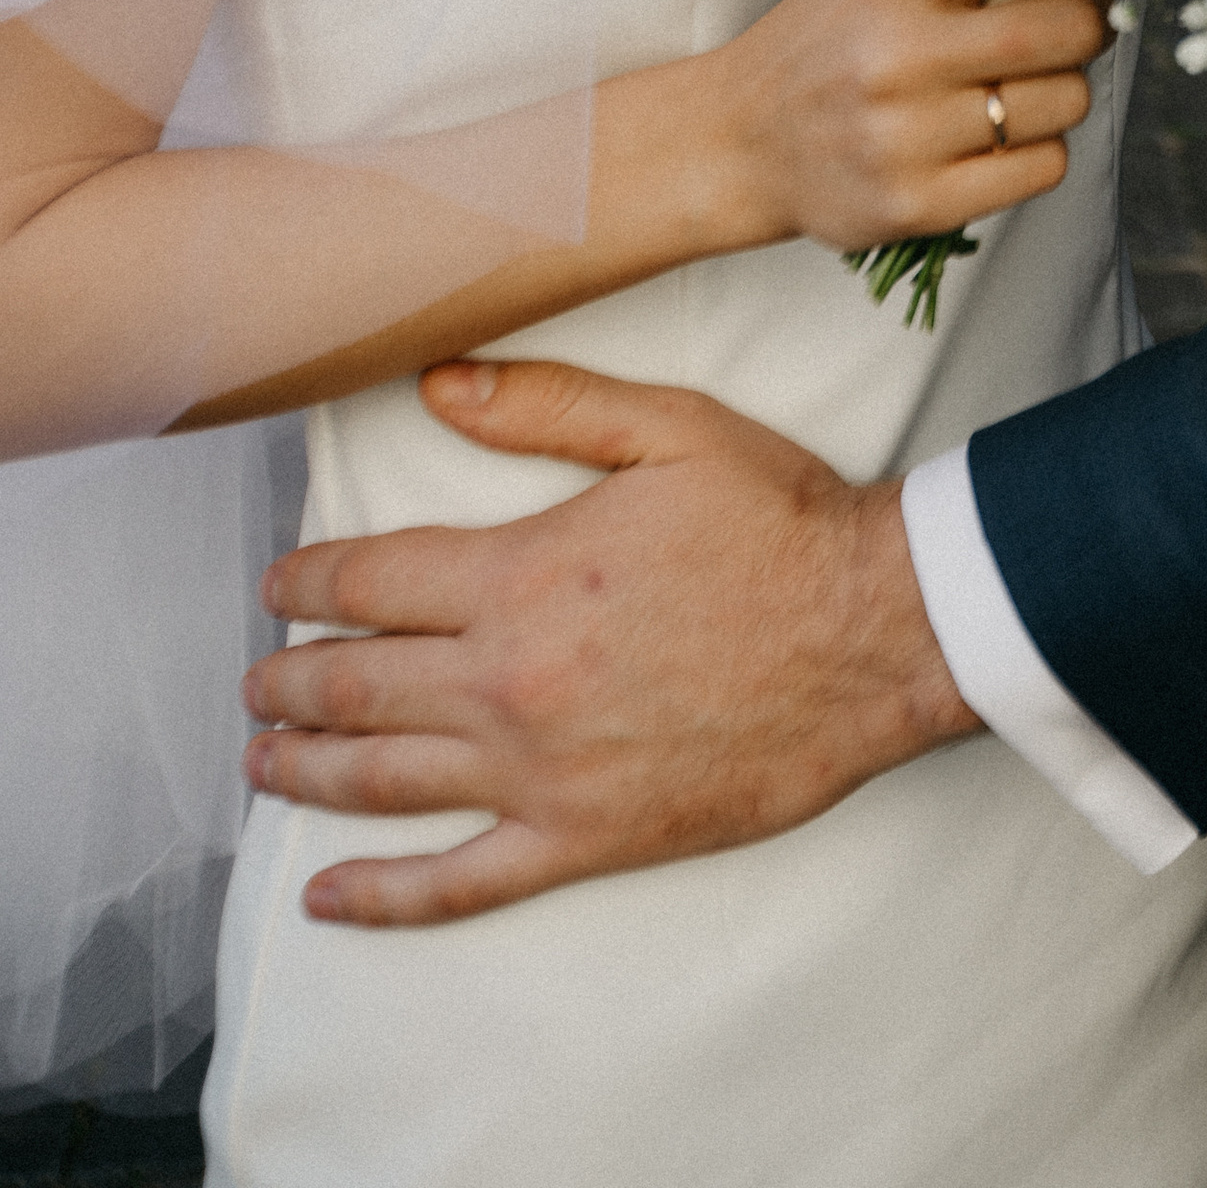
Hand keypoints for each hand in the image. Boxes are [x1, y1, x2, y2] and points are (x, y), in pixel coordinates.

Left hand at [243, 359, 977, 922]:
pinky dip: (382, 896)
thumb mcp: (669, 428)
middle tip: (255, 679)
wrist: (876, 634)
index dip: (310, 581)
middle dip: (290, 679)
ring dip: (308, 771)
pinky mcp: (582, 839)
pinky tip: (327, 895)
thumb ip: (546, 404)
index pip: (374, 580)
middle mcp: (511, 680)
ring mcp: (540, 771)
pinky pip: (458, 883)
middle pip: (359, 684)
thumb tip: (436, 385)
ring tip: (264, 759)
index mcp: (523, 575)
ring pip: (386, 779)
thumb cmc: (780, 523)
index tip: (279, 585)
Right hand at [704, 0, 1111, 257]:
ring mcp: (907, 136)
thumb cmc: (827, 36)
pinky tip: (993, 135)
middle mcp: (898, 53)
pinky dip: (1038, 148)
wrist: (736, 141)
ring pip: (1068, 101)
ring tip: (1007, 84)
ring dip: (1062, 88)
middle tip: (1063, 23)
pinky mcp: (918, 205)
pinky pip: (1045, 168)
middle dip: (1089, 21)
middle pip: (1071, 26)